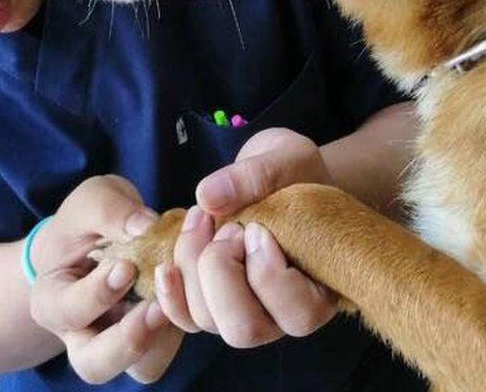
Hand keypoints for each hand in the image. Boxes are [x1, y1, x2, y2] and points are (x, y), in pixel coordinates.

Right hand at [28, 175, 183, 383]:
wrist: (100, 236)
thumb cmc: (88, 220)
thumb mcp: (92, 199)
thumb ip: (110, 210)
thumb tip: (145, 227)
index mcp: (53, 299)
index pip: (68, 311)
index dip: (98, 294)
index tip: (126, 267)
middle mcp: (81, 333)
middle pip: (95, 364)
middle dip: (128, 341)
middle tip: (155, 308)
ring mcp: (119, 342)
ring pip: (139, 368)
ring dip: (162, 340)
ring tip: (175, 303)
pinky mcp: (154, 339)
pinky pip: (168, 350)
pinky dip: (182, 326)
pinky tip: (190, 290)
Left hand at [153, 129, 338, 346]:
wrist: (279, 177)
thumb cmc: (296, 172)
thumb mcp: (289, 157)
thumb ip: (258, 173)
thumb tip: (207, 196)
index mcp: (319, 288)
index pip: (297, 313)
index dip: (267, 272)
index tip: (258, 227)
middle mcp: (282, 314)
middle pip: (244, 329)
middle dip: (221, 271)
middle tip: (228, 227)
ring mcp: (243, 311)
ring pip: (206, 320)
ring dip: (191, 266)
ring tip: (201, 218)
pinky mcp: (211, 302)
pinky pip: (183, 318)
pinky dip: (169, 293)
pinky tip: (166, 265)